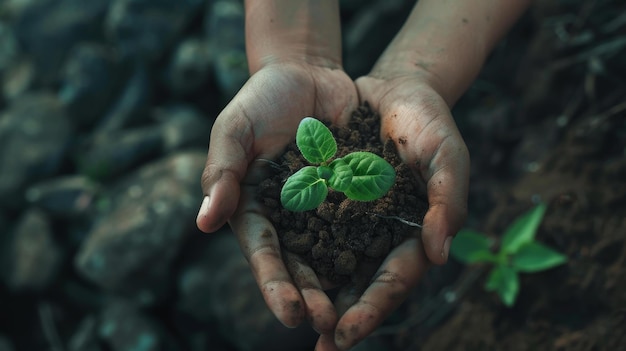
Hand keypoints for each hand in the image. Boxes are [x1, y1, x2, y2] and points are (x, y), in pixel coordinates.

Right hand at [196, 61, 357, 331]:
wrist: (306, 72)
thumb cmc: (259, 100)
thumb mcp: (234, 129)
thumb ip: (222, 171)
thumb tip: (203, 223)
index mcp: (255, 209)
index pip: (263, 252)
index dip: (274, 283)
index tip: (289, 313)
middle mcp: (290, 217)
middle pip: (299, 264)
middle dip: (311, 295)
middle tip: (327, 323)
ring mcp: (324, 208)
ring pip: (333, 252)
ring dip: (342, 283)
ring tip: (354, 312)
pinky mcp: (354, 193)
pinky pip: (365, 220)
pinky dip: (373, 244)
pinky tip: (387, 267)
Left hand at [314, 74, 469, 349]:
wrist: (393, 87)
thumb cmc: (429, 123)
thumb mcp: (447, 154)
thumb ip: (448, 201)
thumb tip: (438, 255)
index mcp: (411, 234)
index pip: (393, 279)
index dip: (373, 308)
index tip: (345, 334)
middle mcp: (376, 234)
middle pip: (356, 282)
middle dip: (337, 313)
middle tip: (317, 344)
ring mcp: (347, 217)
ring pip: (325, 261)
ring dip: (309, 290)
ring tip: (289, 315)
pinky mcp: (321, 196)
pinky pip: (304, 225)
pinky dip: (292, 248)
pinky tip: (275, 267)